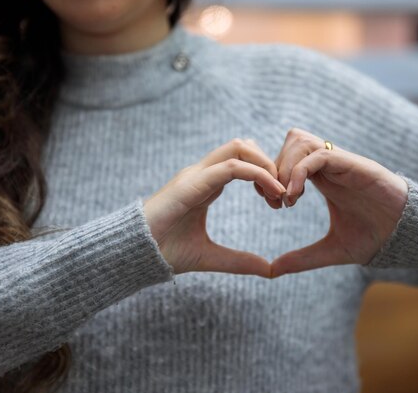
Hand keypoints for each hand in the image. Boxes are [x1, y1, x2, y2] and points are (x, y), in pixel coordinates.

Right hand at [144, 139, 285, 276]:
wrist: (134, 256)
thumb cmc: (164, 253)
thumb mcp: (211, 257)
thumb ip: (239, 261)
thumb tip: (269, 270)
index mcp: (206, 185)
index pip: (242, 161)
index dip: (266, 175)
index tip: (280, 200)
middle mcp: (202, 174)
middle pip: (244, 146)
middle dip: (269, 164)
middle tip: (283, 194)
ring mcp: (195, 175)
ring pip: (239, 147)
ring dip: (265, 164)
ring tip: (279, 192)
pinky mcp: (191, 183)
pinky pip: (230, 167)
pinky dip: (256, 173)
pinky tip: (271, 192)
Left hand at [270, 128, 408, 277]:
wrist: (406, 235)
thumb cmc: (374, 236)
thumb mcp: (331, 250)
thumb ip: (302, 258)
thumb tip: (272, 270)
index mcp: (324, 178)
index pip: (288, 157)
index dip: (272, 176)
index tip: (271, 203)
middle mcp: (330, 165)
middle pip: (291, 142)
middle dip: (275, 170)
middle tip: (275, 201)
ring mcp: (341, 163)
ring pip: (301, 141)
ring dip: (286, 168)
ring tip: (288, 199)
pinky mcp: (353, 165)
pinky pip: (318, 155)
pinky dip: (299, 172)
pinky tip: (295, 197)